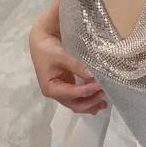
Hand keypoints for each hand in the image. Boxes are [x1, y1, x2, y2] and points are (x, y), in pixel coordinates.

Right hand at [28, 0, 106, 114]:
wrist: (41, 42)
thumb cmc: (48, 49)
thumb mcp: (61, 56)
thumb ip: (76, 65)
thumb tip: (93, 75)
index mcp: (50, 88)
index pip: (71, 93)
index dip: (85, 91)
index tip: (99, 86)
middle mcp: (56, 93)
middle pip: (74, 104)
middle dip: (90, 102)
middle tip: (104, 95)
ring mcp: (61, 91)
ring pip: (76, 104)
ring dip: (90, 104)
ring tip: (104, 103)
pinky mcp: (67, 86)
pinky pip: (78, 97)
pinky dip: (87, 100)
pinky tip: (98, 101)